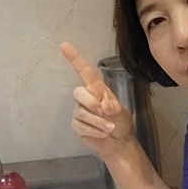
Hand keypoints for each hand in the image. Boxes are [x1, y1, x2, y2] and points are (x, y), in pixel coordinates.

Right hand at [60, 42, 138, 160]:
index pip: (85, 71)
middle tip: (104, 112)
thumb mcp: (122, 113)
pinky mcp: (77, 126)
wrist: (119, 143)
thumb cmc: (121, 123)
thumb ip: (114, 107)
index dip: (75, 59)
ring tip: (110, 128)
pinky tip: (103, 134)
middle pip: (78, 92)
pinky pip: (80, 126)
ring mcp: (80, 112)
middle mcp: (86, 98)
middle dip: (91, 102)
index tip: (64, 46)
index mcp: (97, 89)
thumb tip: (103, 105)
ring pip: (81, 112)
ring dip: (98, 122)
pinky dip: (94, 131)